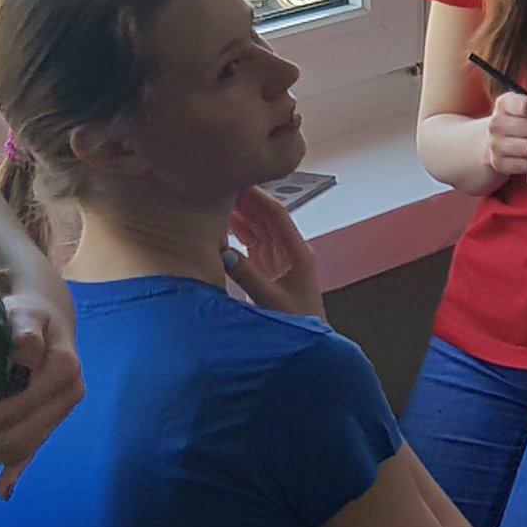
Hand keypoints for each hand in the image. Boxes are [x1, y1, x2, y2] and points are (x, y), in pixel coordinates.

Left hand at [0, 293, 84, 499]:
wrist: (49, 318)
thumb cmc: (32, 315)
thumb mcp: (26, 314)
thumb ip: (25, 334)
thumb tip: (26, 355)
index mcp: (64, 371)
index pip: (19, 409)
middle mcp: (70, 395)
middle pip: (21, 435)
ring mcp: (62, 410)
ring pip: (24, 447)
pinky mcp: (53, 419)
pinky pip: (35, 449)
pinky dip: (17, 470)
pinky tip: (3, 490)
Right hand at [226, 186, 324, 320]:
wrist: (308, 343)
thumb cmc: (299, 322)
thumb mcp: (271, 300)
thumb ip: (249, 277)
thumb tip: (224, 254)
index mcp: (299, 253)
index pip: (278, 216)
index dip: (260, 198)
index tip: (242, 183)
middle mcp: (291, 251)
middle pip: (267, 218)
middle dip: (247, 201)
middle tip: (224, 186)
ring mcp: (279, 258)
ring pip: (259, 229)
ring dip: (241, 215)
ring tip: (218, 200)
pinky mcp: (269, 268)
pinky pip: (253, 243)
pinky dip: (239, 233)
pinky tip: (223, 224)